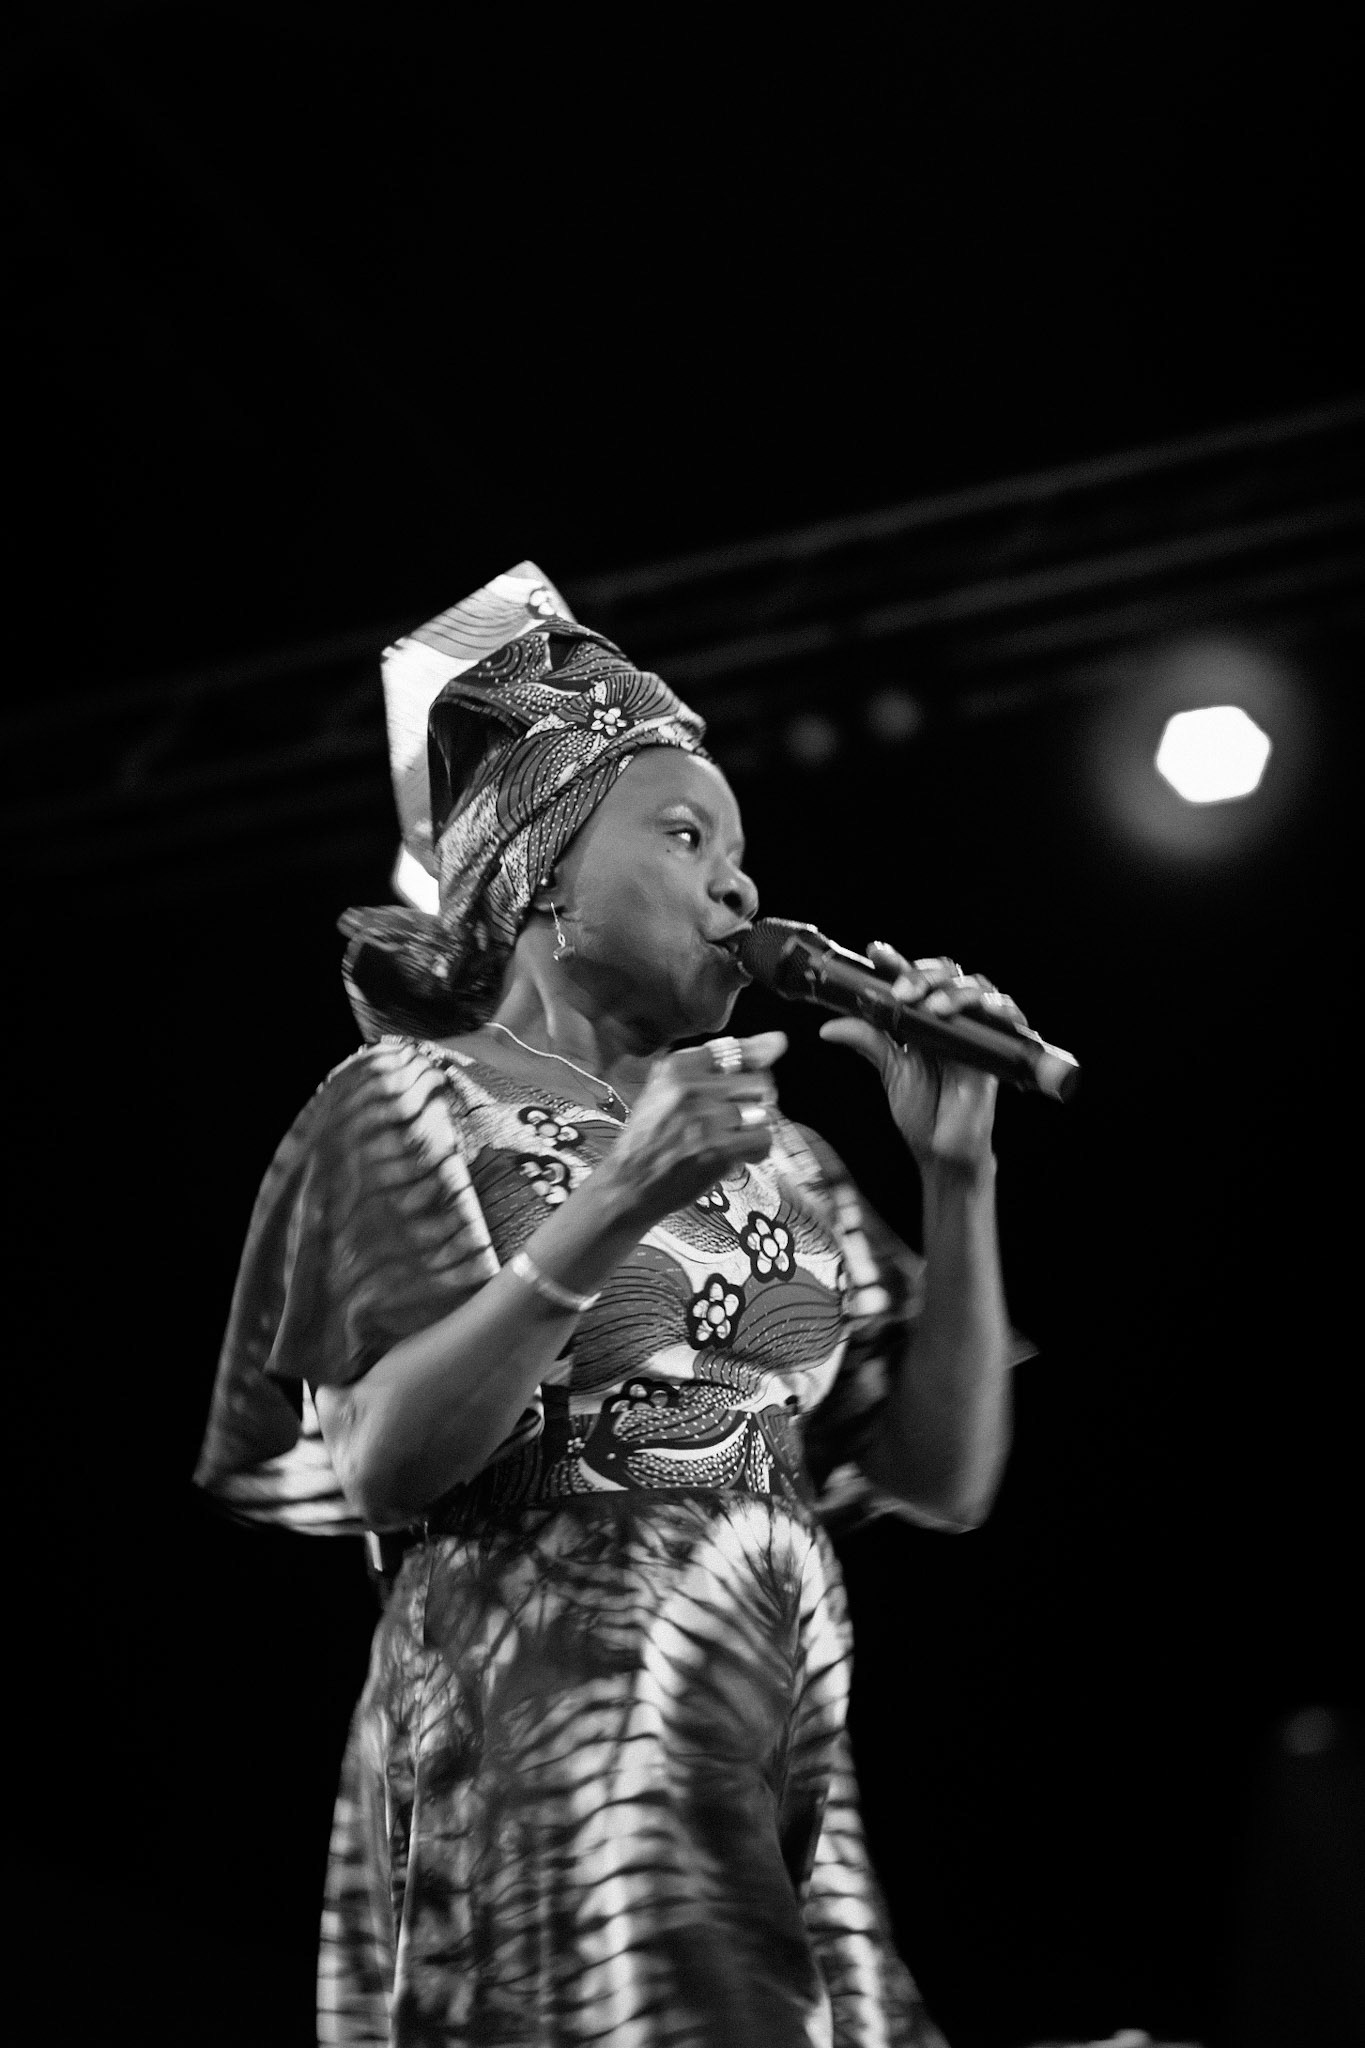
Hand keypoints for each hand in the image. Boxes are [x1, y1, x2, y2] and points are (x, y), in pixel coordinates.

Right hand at [600, 1031, 786, 1227]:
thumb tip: (779, 1040)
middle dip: (753, 1101)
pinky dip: (755, 1149)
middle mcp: (692, 1087)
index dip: (751, 1064)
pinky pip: (763, 1140)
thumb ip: (719, 1062)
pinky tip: (735, 1153)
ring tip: (730, 1136)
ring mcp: (706, 1119)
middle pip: (759, 1082)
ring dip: (753, 1127)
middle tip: (733, 1117)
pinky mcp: (719, 1149)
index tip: (752, 1071)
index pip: (737, 1050)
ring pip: (764, 1112)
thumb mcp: (668, 1087)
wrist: (629, 1183)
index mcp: (677, 1066)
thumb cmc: (651, 1134)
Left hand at [819, 943, 1027, 1175]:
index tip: (875, 952)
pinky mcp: (999, 1049)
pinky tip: (975, 1012)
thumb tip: (828, 1026)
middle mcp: (951, 1018)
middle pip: (947, 974)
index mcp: (922, 1018)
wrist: (943, 1151)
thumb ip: (867, 1041)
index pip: (913, 979)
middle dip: (924, 974)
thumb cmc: (922, 1111)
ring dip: (955, 990)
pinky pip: (1009, 1017)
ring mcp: (976, 1031)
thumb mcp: (891, 1071)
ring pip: (977, 987)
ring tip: (932, 1007)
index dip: (897, 962)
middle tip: (901, 991)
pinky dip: (997, 1007)